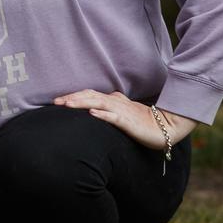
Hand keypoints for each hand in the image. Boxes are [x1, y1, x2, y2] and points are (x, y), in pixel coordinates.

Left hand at [53, 90, 197, 149]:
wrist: (167, 127)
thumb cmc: (144, 121)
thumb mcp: (123, 113)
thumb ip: (110, 109)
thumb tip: (95, 109)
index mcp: (114, 100)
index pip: (90, 95)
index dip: (74, 96)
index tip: (58, 100)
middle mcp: (116, 103)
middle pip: (90, 96)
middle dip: (72, 98)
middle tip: (56, 102)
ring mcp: (122, 111)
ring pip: (99, 104)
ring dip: (82, 103)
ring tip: (67, 104)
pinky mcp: (129, 122)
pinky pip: (115, 117)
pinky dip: (103, 115)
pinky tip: (93, 114)